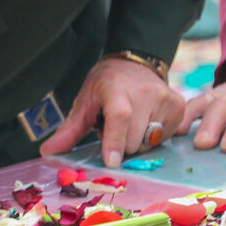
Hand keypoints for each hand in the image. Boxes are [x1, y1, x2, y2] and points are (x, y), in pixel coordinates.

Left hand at [40, 56, 185, 167]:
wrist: (134, 62)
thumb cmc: (105, 86)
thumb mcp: (84, 103)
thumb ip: (69, 130)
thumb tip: (46, 153)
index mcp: (116, 88)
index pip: (120, 117)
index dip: (115, 141)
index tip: (112, 162)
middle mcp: (145, 91)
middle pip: (133, 140)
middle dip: (121, 144)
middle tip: (114, 128)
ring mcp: (165, 97)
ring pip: (148, 143)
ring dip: (136, 141)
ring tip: (130, 123)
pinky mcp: (179, 106)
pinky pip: (163, 138)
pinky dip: (152, 136)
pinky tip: (145, 120)